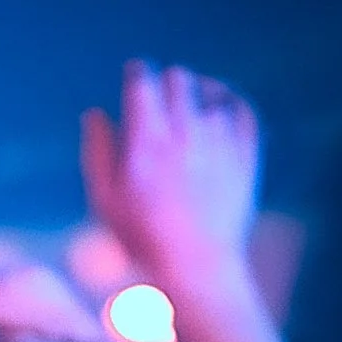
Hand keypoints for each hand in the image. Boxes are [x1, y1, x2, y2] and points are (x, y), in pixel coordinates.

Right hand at [81, 61, 258, 298]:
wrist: (198, 267)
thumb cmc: (144, 239)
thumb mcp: (105, 202)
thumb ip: (97, 153)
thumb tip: (95, 114)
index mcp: (147, 139)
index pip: (142, 80)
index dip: (136, 74)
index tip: (135, 77)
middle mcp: (185, 130)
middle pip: (176, 77)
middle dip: (165, 85)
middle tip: (160, 104)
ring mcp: (220, 137)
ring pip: (209, 88)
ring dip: (195, 93)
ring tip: (187, 114)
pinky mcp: (246, 149)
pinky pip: (240, 105)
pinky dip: (227, 102)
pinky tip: (216, 114)